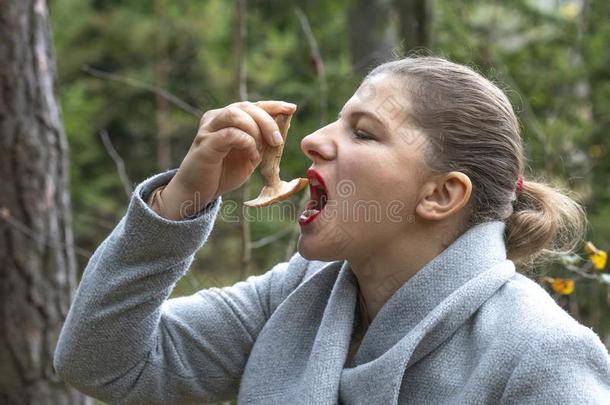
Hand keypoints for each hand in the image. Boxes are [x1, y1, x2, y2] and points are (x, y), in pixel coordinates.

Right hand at [155, 100, 296, 219]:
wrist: (198, 190)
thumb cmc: (223, 172)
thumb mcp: (250, 155)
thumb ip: (262, 142)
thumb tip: (283, 129)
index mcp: (227, 118)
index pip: (253, 105)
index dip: (273, 105)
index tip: (291, 109)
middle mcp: (216, 118)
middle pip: (246, 106)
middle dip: (267, 121)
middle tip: (278, 141)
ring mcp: (209, 129)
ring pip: (235, 114)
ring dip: (256, 130)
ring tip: (262, 149)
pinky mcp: (205, 143)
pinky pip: (230, 134)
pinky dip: (246, 143)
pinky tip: (251, 157)